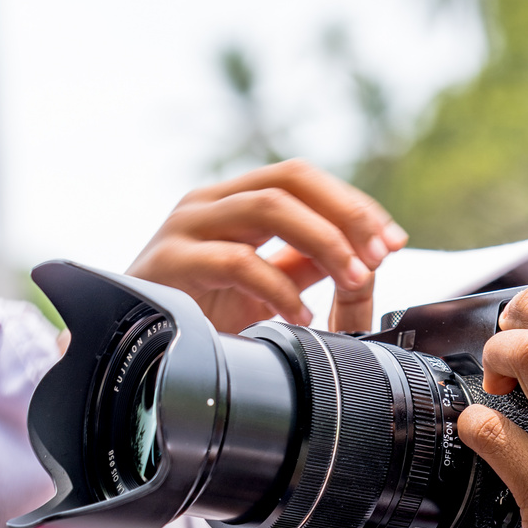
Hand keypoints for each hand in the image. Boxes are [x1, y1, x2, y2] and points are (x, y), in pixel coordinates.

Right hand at [128, 159, 407, 334]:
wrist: (134, 349)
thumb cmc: (199, 313)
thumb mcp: (268, 284)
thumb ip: (308, 262)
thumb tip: (367, 251)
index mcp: (234, 201)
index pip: (302, 178)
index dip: (353, 205)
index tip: (393, 240)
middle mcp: (210, 202)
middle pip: (289, 179)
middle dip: (345, 215)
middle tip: (379, 256)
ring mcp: (187, 226)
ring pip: (268, 207)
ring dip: (324, 242)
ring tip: (353, 279)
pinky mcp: (170, 262)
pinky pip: (237, 261)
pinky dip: (280, 288)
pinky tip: (299, 315)